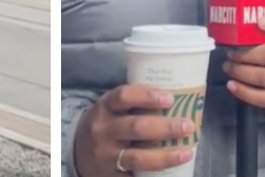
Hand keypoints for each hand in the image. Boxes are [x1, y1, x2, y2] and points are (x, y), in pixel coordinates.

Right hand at [73, 84, 196, 176]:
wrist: (77, 149)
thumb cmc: (105, 124)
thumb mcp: (111, 108)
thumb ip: (134, 103)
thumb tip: (177, 98)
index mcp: (105, 108)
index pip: (124, 97)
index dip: (147, 96)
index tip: (169, 98)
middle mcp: (103, 131)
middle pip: (136, 127)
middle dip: (166, 127)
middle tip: (187, 125)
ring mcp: (107, 156)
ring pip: (139, 158)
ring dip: (166, 156)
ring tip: (186, 152)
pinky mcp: (112, 175)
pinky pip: (136, 176)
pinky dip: (155, 175)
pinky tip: (172, 172)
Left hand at [223, 12, 264, 118]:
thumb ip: (264, 33)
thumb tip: (235, 25)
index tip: (259, 22)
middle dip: (245, 54)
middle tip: (230, 53)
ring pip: (263, 76)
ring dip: (240, 71)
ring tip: (228, 66)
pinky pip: (261, 97)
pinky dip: (243, 91)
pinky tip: (231, 84)